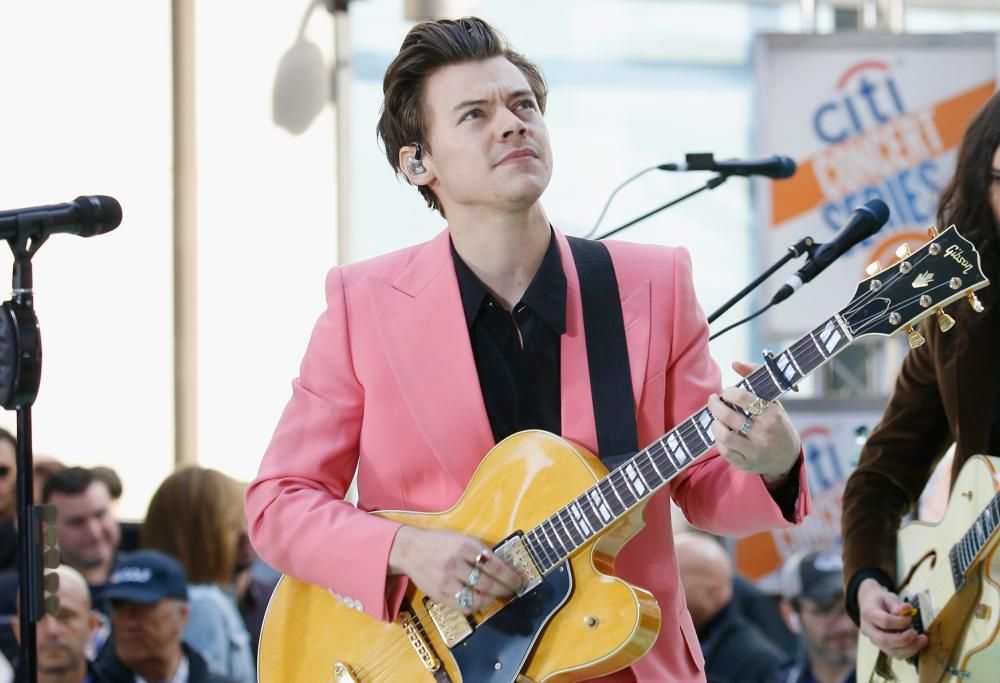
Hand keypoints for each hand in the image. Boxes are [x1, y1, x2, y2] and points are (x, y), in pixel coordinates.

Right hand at [387, 526, 524, 614]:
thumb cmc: (441, 543)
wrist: (411, 549)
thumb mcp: (462, 539)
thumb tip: (505, 568)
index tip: (519, 581)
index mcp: (465, 546)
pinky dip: (476, 606)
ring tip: (497, 596)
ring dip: (491, 599)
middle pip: (487, 583)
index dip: (510, 576)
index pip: (494, 565)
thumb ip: (480, 552)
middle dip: (504, 589)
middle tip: (512, 591)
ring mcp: (446, 581)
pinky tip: (480, 602)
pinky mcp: (439, 595)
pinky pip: (463, 606)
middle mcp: (456, 563)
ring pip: (476, 598)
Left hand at [707, 361, 800, 479]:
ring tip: (715, 418)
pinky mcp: (746, 464)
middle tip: (713, 400)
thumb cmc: (777, 423)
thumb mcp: (773, 400)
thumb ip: (755, 377)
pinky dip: (718, 440)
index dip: (729, 392)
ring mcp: (755, 450)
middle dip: (715, 405)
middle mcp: (764, 433)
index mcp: (772, 415)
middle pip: (729, 417)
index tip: (726, 391)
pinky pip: (725, 451)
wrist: (787, 458)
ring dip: (714, 424)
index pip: (744, 399)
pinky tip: (720, 433)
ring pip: (724, 436)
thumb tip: (734, 363)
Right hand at [858, 578, 927, 658]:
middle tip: (917, 633)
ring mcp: (874, 640)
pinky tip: (917, 644)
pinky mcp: (881, 647)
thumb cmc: (881, 600)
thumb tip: (908, 609)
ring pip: (891, 651)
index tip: (910, 618)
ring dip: (910, 648)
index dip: (900, 622)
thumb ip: (897, 605)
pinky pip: (895, 654)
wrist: (869, 604)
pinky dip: (909, 652)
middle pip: (885, 640)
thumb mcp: (888, 597)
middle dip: (904, 639)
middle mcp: (868, 630)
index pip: (885, 622)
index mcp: (868, 613)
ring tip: (922, 640)